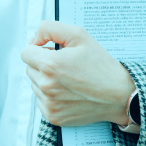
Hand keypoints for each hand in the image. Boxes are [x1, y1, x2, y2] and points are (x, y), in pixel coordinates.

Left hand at [20, 20, 134, 126]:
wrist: (119, 95)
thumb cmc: (100, 64)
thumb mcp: (79, 35)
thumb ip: (50, 29)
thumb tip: (33, 38)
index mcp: (50, 65)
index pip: (26, 52)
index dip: (39, 48)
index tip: (52, 51)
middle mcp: (46, 86)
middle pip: (29, 68)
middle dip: (42, 64)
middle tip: (65, 65)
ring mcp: (49, 103)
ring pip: (35, 85)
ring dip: (46, 80)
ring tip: (69, 79)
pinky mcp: (53, 116)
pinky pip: (41, 101)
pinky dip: (50, 96)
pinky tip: (68, 93)